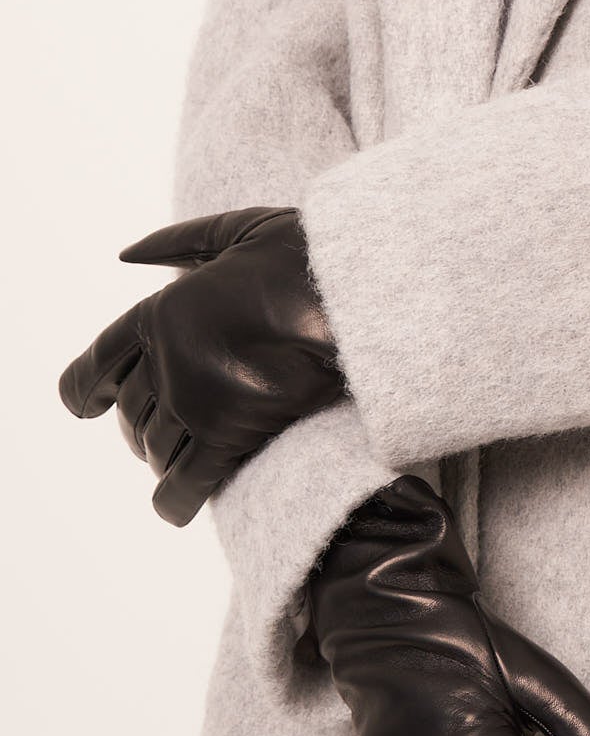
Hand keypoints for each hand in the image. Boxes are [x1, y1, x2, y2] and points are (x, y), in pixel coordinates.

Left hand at [58, 206, 344, 524]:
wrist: (357, 293)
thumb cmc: (306, 255)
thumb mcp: (237, 229)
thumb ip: (178, 243)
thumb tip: (125, 256)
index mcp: (161, 312)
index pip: (95, 367)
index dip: (86, 392)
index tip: (89, 407)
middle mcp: (167, 360)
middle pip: (131, 414)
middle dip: (141, 427)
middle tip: (162, 432)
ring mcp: (196, 400)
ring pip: (155, 450)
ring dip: (164, 458)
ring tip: (183, 460)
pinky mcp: (230, 436)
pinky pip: (185, 485)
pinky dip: (173, 501)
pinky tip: (176, 505)